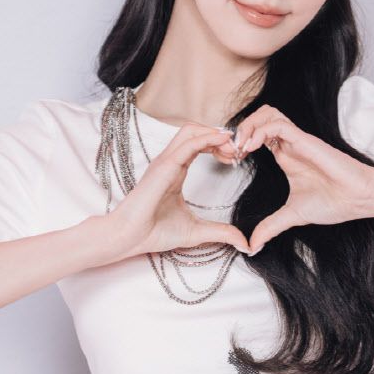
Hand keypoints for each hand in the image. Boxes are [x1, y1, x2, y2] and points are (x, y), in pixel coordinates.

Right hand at [108, 123, 251, 257]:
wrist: (130, 237)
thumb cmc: (154, 232)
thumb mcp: (197, 231)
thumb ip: (221, 233)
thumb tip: (244, 243)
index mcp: (176, 169)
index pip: (199, 144)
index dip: (219, 146)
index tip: (235, 159)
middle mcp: (170, 161)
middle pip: (196, 130)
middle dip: (220, 136)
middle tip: (237, 152)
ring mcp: (166, 161)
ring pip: (191, 130)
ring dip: (215, 134)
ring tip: (232, 149)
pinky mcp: (164, 166)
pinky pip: (188, 143)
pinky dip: (208, 138)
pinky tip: (223, 143)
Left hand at [228, 105, 373, 253]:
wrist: (358, 199)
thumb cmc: (333, 203)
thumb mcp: (292, 216)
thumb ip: (270, 227)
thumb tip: (252, 246)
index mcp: (285, 156)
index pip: (258, 134)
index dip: (241, 142)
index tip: (232, 160)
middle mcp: (289, 144)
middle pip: (261, 117)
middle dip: (241, 128)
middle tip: (233, 150)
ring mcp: (297, 140)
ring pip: (268, 114)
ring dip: (249, 126)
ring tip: (241, 147)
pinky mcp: (305, 141)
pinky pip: (278, 125)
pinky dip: (260, 131)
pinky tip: (251, 148)